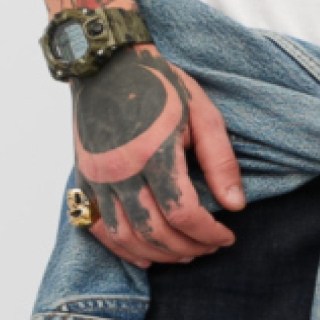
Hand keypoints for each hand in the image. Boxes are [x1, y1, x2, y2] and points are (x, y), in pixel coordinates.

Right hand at [72, 47, 244, 265]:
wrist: (107, 63)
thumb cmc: (159, 83)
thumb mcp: (202, 113)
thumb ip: (220, 161)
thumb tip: (235, 206)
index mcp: (153, 154)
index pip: (184, 213)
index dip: (209, 234)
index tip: (227, 236)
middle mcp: (121, 171)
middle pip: (154, 232)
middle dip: (188, 248)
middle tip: (209, 248)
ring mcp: (98, 177)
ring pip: (124, 237)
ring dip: (157, 254)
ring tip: (183, 255)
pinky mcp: (84, 177)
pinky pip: (97, 226)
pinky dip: (120, 249)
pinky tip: (144, 255)